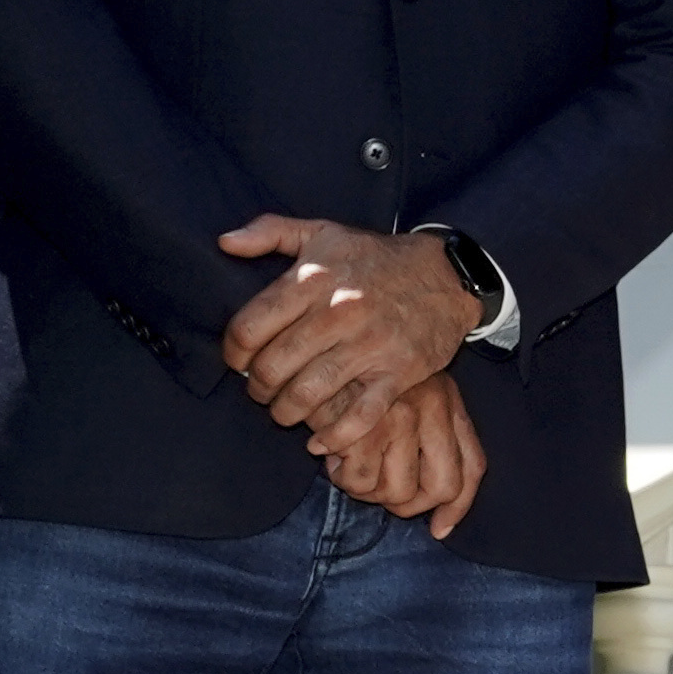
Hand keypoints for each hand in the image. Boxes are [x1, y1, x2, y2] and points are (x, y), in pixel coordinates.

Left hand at [217, 217, 482, 434]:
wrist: (447, 275)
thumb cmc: (376, 258)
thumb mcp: (323, 231)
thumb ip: (270, 231)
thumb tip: (224, 243)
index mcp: (314, 277)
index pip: (249, 327)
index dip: (233, 352)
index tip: (238, 360)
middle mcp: (339, 310)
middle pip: (273, 366)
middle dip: (257, 387)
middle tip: (260, 390)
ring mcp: (370, 344)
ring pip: (308, 393)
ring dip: (287, 412)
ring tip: (285, 412)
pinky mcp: (399, 371)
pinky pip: (360, 415)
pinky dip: (335, 436)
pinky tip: (321, 442)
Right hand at [315, 375, 483, 540]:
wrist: (314, 353)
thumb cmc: (355, 383)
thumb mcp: (403, 399)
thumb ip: (426, 441)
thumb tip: (440, 522)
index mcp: (448, 401)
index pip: (472, 465)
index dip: (458, 506)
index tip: (439, 529)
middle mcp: (434, 406)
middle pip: (442, 487)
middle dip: (408, 506)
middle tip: (379, 494)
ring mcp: (403, 416)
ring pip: (398, 492)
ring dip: (368, 491)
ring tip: (349, 466)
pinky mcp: (367, 426)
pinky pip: (361, 483)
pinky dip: (343, 478)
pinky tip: (332, 457)